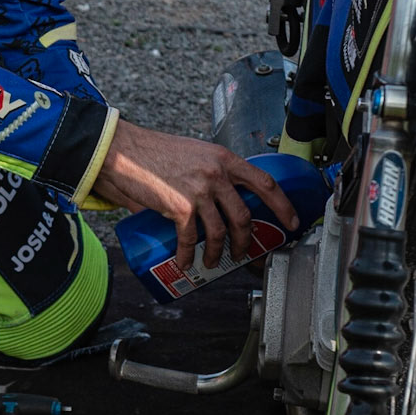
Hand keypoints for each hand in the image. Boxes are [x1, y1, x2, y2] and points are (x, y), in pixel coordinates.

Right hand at [92, 119, 297, 268]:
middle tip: (245, 252)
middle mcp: (217, 174)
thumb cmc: (154, 152)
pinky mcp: (180, 206)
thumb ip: (206, 177)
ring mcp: (200, 191)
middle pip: (244, 215)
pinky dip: (187, 255)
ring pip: (220, 232)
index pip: (265, 183)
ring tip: (213, 261)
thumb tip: (210, 204)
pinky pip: (189, 239)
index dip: (282, 205)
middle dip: (247, 240)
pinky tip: (184, 263)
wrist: (124, 151)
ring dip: (218, 253)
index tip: (291, 222)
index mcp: (224, 158)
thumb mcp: (193, 155)